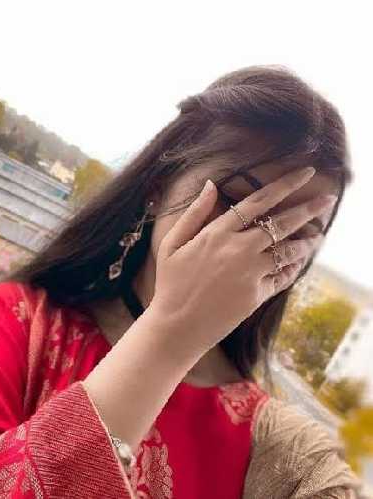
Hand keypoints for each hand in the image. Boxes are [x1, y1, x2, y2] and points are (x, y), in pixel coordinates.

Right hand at [150, 167, 335, 354]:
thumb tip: (211, 184)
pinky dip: (294, 267)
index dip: (285, 184)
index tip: (306, 172)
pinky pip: (283, 276)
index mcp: (217, 233)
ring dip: (306, 241)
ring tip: (317, 236)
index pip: (258, 201)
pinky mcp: (257, 295)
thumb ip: (194, 212)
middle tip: (328, 200)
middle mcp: (239, 249)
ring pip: (289, 250)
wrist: (176, 326)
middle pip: (282, 223)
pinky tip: (299, 261)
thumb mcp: (172, 243)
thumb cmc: (171, 283)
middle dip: (309, 208)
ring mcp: (251, 273)